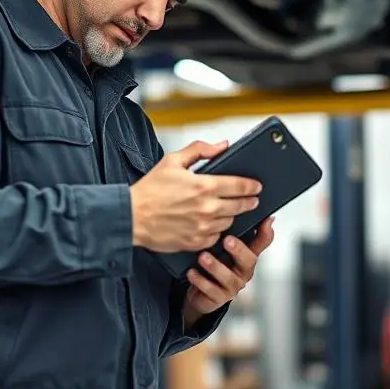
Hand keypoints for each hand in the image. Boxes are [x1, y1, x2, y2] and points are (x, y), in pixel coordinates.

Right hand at [129, 140, 261, 252]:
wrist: (132, 217)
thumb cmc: (150, 189)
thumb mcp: (172, 161)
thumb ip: (200, 149)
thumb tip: (222, 146)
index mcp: (203, 186)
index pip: (239, 185)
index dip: (252, 186)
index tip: (257, 186)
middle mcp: (206, 208)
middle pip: (240, 205)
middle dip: (249, 201)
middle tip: (252, 199)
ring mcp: (202, 227)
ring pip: (230, 221)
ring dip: (232, 215)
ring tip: (229, 209)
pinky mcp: (196, 242)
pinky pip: (217, 236)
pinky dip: (218, 230)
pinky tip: (213, 223)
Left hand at [185, 216, 275, 316]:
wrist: (201, 293)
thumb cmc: (215, 265)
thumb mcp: (225, 248)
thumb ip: (235, 231)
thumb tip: (248, 212)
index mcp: (247, 256)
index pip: (262, 243)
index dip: (266, 233)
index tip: (265, 221)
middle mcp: (243, 271)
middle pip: (248, 260)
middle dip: (238, 250)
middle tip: (227, 240)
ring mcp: (232, 286)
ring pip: (228, 278)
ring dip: (215, 266)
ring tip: (203, 257)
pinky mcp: (219, 298)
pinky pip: (211, 290)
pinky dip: (200, 281)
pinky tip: (192, 272)